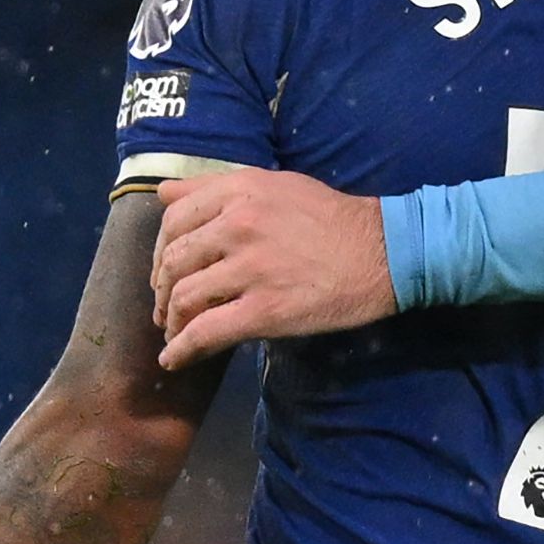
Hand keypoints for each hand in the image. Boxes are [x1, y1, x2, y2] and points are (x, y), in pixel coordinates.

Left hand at [153, 171, 396, 367]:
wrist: (382, 254)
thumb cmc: (331, 219)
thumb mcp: (275, 185)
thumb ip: (217, 187)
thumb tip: (165, 194)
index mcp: (240, 192)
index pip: (174, 221)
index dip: (160, 250)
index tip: (164, 269)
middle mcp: (239, 225)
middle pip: (174, 261)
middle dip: (161, 288)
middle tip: (165, 306)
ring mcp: (251, 269)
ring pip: (184, 297)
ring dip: (170, 321)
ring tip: (174, 332)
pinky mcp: (264, 310)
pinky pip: (206, 332)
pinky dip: (182, 349)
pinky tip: (174, 359)